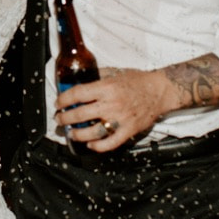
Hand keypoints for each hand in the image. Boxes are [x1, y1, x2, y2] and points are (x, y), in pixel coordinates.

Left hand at [55, 68, 176, 151]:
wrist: (160, 91)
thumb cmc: (138, 81)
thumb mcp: (116, 72)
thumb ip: (98, 76)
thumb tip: (80, 79)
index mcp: (107, 88)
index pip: (78, 94)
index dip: (64, 99)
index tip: (58, 103)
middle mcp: (111, 104)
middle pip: (80, 115)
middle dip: (65, 118)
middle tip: (60, 119)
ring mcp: (120, 119)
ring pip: (92, 132)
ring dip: (77, 134)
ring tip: (71, 133)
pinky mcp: (128, 130)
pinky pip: (110, 143)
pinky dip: (98, 146)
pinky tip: (90, 144)